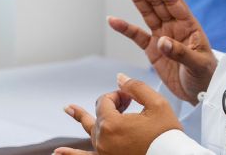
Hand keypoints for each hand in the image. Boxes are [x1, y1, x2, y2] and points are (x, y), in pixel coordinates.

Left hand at [57, 73, 181, 154]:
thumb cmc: (167, 136)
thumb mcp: (157, 105)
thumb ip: (136, 88)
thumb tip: (119, 78)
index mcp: (112, 124)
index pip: (105, 101)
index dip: (118, 95)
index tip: (132, 98)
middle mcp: (102, 140)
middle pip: (98, 116)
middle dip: (111, 106)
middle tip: (126, 103)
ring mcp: (103, 154)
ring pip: (90, 132)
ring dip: (80, 119)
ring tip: (67, 108)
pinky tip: (58, 154)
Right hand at [108, 0, 216, 102]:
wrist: (201, 94)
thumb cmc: (206, 76)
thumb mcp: (198, 64)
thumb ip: (180, 52)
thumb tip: (162, 41)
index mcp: (189, 25)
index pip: (173, 1)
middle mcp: (174, 27)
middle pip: (158, 2)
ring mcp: (162, 36)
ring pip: (148, 13)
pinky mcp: (153, 50)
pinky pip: (137, 36)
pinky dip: (125, 28)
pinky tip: (113, 20)